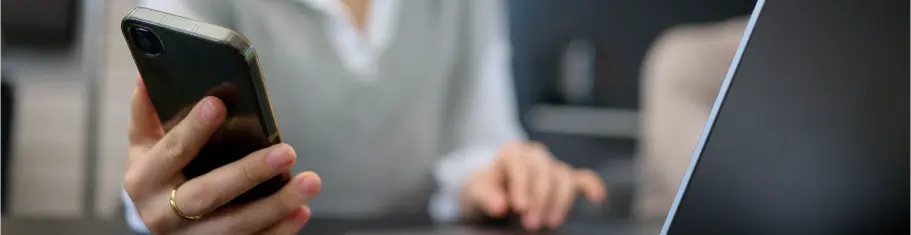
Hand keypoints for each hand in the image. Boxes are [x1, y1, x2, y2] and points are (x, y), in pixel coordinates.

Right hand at [123, 77, 321, 233]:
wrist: (159, 221)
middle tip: (286, 151)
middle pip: (207, 195)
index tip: (218, 103)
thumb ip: (147, 112)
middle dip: (248, 173)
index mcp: (142, 180)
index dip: (193, 129)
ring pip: (236, 226)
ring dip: (276, 205)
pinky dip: (280, 229)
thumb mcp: (145, 145)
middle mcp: (161, 214)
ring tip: (310, 181)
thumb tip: (147, 74)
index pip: (171, 152)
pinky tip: (302, 210)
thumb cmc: (160, 173)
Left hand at [461, 141, 605, 230]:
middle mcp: (534, 155)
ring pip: (563, 176)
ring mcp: (552, 166)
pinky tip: (597, 198)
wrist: (494, 191)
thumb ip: (486, 195)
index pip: (521, 165)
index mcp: (512, 152)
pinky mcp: (565, 179)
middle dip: (540, 199)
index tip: (519, 207)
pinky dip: (591, 186)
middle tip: (530, 224)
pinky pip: (582, 178)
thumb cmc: (486, 189)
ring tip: (550, 222)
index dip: (522, 185)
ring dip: (560, 201)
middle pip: (544, 171)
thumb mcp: (477, 190)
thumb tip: (500, 205)